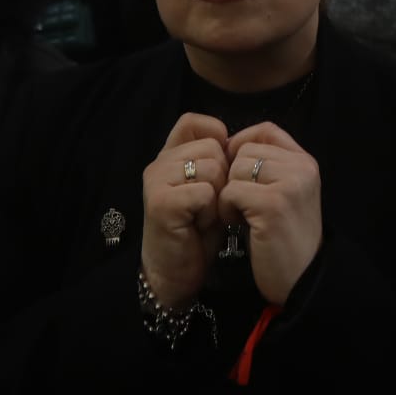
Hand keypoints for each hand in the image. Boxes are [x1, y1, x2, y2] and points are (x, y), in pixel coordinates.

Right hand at [140, 115, 230, 308]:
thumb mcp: (210, 188)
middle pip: (212, 147)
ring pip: (211, 168)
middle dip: (224, 176)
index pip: (193, 122)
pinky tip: (200, 225)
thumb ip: (217, 162)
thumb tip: (238, 141)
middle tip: (212, 203)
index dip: (217, 138)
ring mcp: (157, 181)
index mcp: (170, 155)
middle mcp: (159, 163)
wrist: (175, 272)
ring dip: (218, 196)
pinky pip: (205, 192)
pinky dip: (211, 212)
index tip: (223, 167)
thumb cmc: (197, 230)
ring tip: (205, 215)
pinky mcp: (161, 202)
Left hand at [219, 123, 322, 305]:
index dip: (242, 145)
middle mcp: (302, 167)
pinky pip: (231, 191)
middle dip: (234, 175)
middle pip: (246, 150)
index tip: (236, 173)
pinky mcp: (273, 204)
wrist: (302, 281)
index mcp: (305, 162)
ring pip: (236, 168)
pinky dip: (228, 209)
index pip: (266, 130)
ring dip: (229, 193)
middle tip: (241, 204)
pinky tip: (241, 225)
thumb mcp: (284, 194)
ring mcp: (290, 184)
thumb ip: (269, 167)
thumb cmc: (286, 240)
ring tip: (242, 216)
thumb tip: (230, 146)